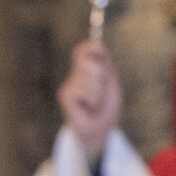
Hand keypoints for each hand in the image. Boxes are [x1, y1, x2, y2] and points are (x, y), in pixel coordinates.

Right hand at [59, 42, 121, 160]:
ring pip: (89, 76)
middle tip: (100, 92)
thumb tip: (97, 44)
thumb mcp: (109, 80)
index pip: (85, 49)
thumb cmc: (105, 107)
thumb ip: (103, 61)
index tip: (104, 67)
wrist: (100, 130)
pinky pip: (84, 90)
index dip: (95, 51)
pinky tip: (89, 107)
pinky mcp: (66, 96)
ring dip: (98, 91)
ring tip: (96, 102)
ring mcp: (69, 85)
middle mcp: (74, 75)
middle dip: (101, 77)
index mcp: (84, 69)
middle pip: (89, 61)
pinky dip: (93, 99)